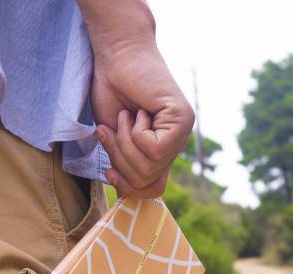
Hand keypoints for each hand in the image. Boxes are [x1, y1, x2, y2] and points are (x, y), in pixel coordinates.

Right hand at [91, 41, 193, 197]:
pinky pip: (154, 148)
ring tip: (127, 116)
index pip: (153, 190)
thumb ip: (128, 165)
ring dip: (125, 142)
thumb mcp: (116, 141)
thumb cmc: (111, 94)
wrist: (114, 58)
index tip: (110, 174)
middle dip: (120, 158)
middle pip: (145, 180)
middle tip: (114, 129)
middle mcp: (178, 143)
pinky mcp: (183, 119)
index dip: (129, 189)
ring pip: (149, 165)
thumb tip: (133, 195)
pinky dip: (136, 131)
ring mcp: (183, 132)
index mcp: (163, 151)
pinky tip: (139, 110)